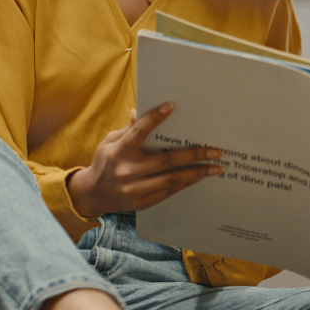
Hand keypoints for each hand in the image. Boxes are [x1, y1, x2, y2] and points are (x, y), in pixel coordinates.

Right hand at [68, 103, 222, 218]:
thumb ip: (127, 130)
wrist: (93, 194)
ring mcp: (135, 189)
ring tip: (216, 167)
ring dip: (197, 173)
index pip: (138, 131)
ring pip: (172, 179)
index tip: (172, 106)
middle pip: (166, 161)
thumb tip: (137, 111)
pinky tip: (199, 177)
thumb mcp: (110, 142)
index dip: (154, 118)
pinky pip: (168, 192)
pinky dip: (185, 184)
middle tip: (216, 151)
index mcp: (119, 151)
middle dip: (194, 155)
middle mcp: (128, 170)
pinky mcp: (142, 202)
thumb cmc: (105, 162)